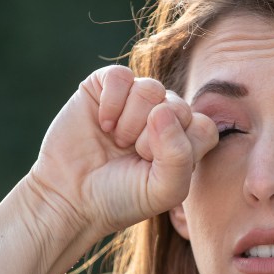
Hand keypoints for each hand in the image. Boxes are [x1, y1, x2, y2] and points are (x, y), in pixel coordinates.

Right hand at [28, 65, 217, 243]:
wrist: (70, 196)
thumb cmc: (121, 197)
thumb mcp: (163, 190)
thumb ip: (180, 157)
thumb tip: (162, 109)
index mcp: (183, 140)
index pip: (203, 127)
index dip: (180, 147)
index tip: (154, 167)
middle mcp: (163, 116)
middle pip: (178, 106)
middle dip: (151, 137)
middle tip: (131, 155)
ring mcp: (134, 100)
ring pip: (151, 88)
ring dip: (131, 120)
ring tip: (117, 140)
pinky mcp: (105, 87)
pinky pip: (121, 76)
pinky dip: (112, 102)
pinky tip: (102, 124)